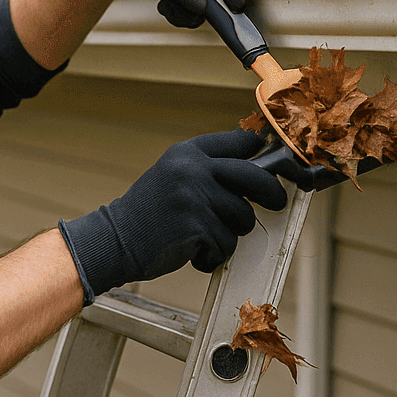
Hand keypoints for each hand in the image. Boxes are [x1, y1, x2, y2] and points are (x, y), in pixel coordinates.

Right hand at [58, 130, 286, 302]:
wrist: (115, 240)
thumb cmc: (149, 212)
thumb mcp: (174, 175)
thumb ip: (209, 169)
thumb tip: (259, 172)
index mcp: (188, 153)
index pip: (240, 141)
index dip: (265, 150)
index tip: (282, 162)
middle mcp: (193, 169)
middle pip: (256, 177)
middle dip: (272, 194)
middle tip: (277, 203)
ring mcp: (195, 197)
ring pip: (244, 218)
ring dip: (230, 234)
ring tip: (204, 236)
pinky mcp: (197, 226)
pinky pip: (227, 244)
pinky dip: (214, 255)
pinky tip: (193, 251)